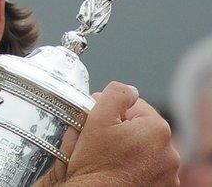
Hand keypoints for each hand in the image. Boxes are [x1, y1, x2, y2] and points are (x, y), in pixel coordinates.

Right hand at [35, 81, 179, 185]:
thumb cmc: (94, 166)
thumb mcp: (97, 119)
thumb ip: (116, 94)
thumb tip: (128, 89)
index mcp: (157, 129)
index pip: (135, 106)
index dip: (112, 111)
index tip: (97, 121)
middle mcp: (170, 152)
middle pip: (141, 129)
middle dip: (122, 131)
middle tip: (100, 141)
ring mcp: (167, 173)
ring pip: (145, 150)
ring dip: (129, 150)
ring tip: (108, 158)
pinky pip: (148, 169)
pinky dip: (135, 167)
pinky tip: (117, 170)